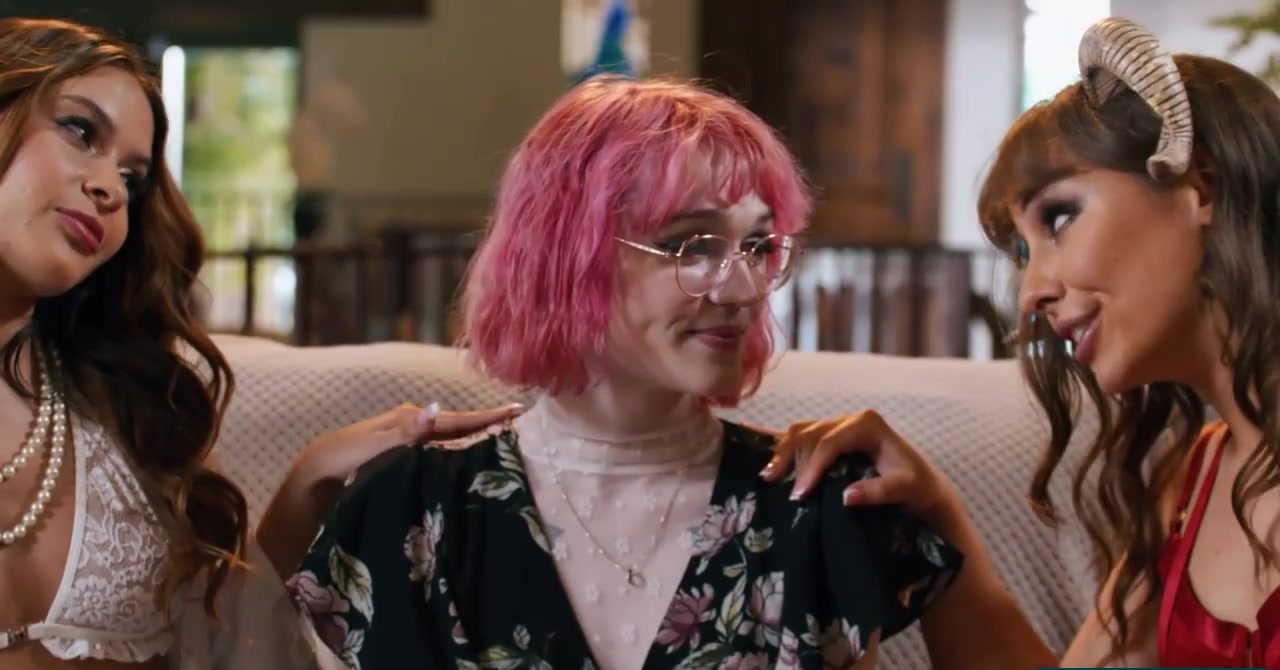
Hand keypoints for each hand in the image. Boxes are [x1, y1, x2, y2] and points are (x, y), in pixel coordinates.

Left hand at [296, 401, 523, 487]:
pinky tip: (476, 466)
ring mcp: (411, 446)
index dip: (487, 417)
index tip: (518, 412)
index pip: (455, 419)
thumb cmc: (336, 462)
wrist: (309, 483)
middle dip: (490, 427)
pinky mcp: (407, 464)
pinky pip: (442, 458)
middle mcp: (414, 430)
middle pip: (459, 428)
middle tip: (526, 428)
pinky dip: (462, 458)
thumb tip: (435, 409)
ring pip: (453, 443)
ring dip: (479, 444)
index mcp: (409, 420)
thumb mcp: (366, 447)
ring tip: (510, 445)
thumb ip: (402, 432)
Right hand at [759, 409, 955, 517]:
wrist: (921, 483)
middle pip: (810, 432)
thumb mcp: (903, 488)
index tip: (801, 493)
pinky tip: (772, 464)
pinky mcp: (833, 436)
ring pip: (802, 431)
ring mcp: (839, 426)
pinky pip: (803, 436)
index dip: (812, 467)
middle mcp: (850, 419)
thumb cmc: (915, 484)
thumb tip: (846, 497)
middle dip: (791, 458)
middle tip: (775, 484)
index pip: (830, 442)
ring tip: (769, 476)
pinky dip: (786, 449)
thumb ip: (878, 491)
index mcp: (867, 424)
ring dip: (783, 451)